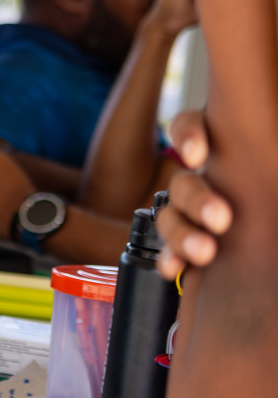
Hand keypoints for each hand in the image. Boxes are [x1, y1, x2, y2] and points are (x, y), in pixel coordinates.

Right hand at [156, 110, 231, 278]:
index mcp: (228, 150)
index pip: (191, 127)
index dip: (187, 136)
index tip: (198, 156)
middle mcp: (206, 178)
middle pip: (181, 179)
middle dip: (197, 199)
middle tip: (223, 220)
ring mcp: (194, 214)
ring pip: (170, 214)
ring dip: (182, 233)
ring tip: (205, 253)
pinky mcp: (191, 247)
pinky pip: (169, 249)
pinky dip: (171, 258)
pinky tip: (177, 269)